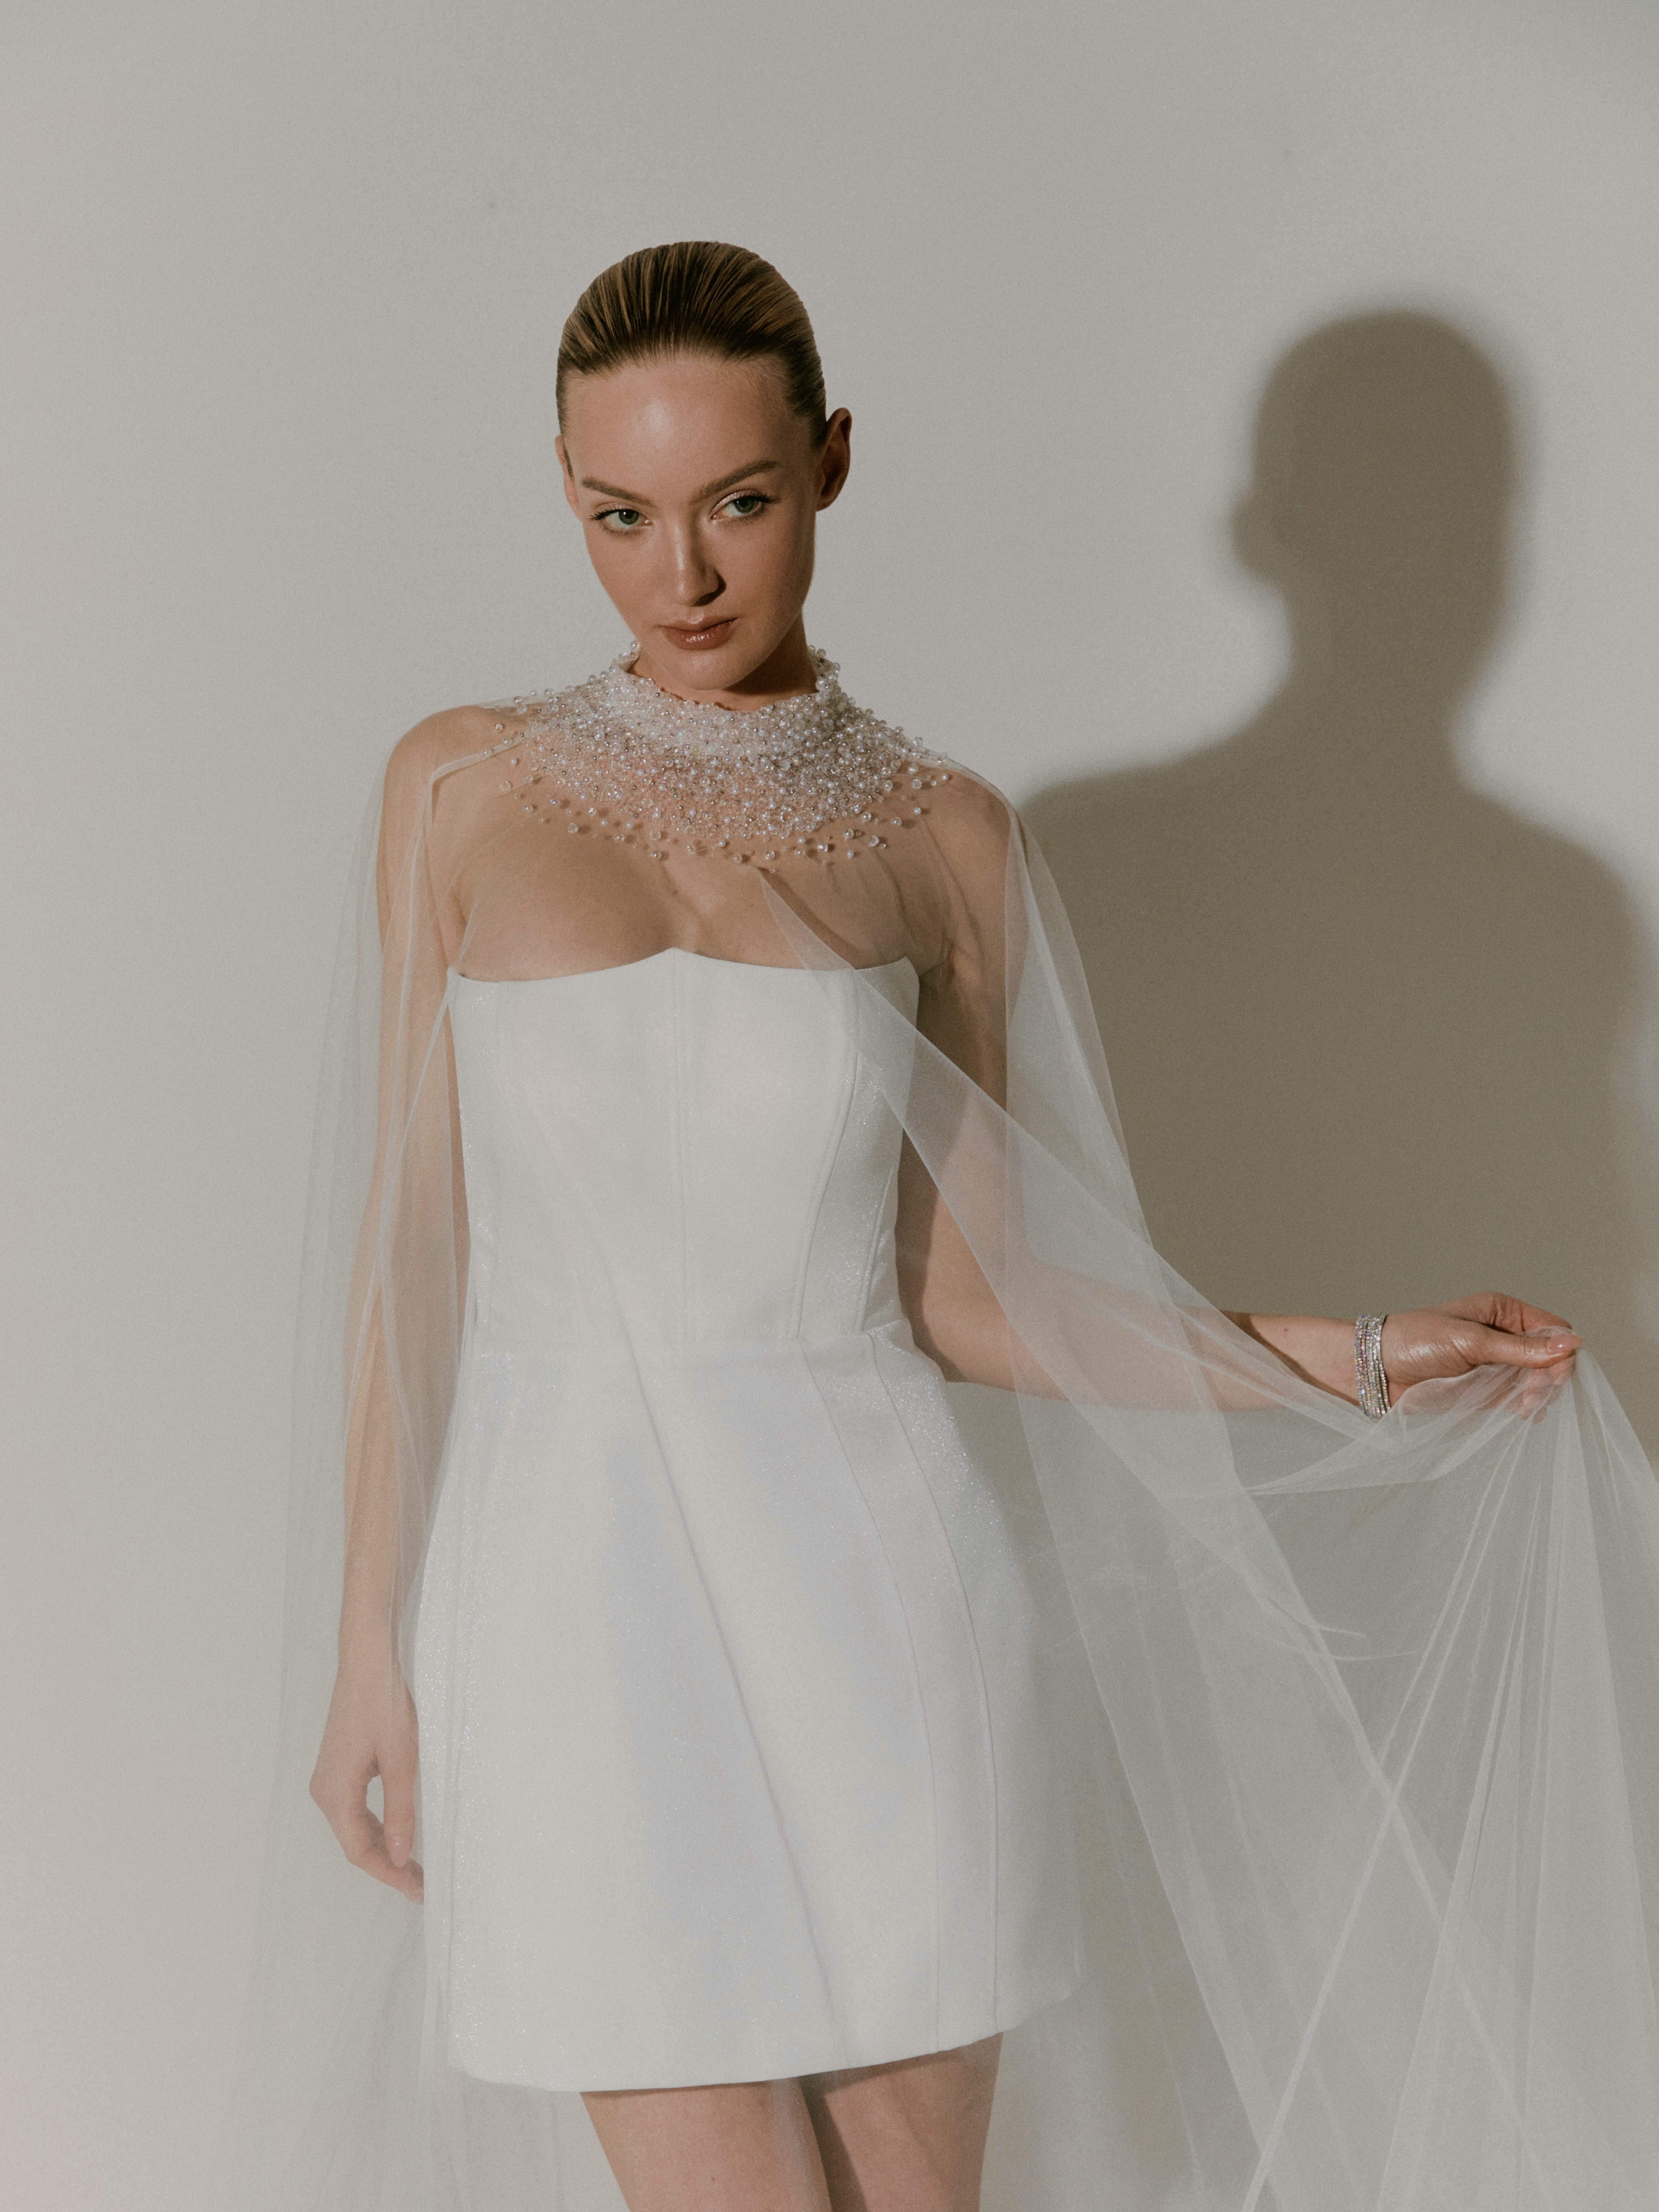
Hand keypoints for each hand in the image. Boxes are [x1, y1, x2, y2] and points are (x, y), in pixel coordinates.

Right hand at [310, 1647, 422, 1901]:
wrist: (366, 1663)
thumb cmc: (383, 1704)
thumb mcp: (401, 1761)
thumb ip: (400, 1811)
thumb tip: (402, 1856)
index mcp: (335, 1793)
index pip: (360, 1852)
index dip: (389, 1874)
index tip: (417, 1890)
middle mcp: (324, 1791)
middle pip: (355, 1843)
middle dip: (388, 1865)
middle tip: (422, 1885)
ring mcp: (329, 1779)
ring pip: (354, 1827)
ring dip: (382, 1847)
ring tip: (415, 1866)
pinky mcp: (338, 1768)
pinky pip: (355, 1809)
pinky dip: (375, 1825)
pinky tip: (397, 1832)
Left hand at [1382, 1292, 1579, 1413]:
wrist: (1376, 1370)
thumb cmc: (1415, 1341)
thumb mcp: (1470, 1340)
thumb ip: (1519, 1348)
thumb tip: (1572, 1344)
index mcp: (1502, 1311)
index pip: (1553, 1329)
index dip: (1560, 1352)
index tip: (1551, 1375)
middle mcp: (1503, 1336)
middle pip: (1550, 1358)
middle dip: (1548, 1377)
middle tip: (1532, 1395)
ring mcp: (1496, 1364)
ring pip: (1538, 1381)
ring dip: (1538, 1395)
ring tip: (1523, 1406)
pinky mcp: (1486, 1390)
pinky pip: (1519, 1399)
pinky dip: (1526, 1407)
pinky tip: (1522, 1414)